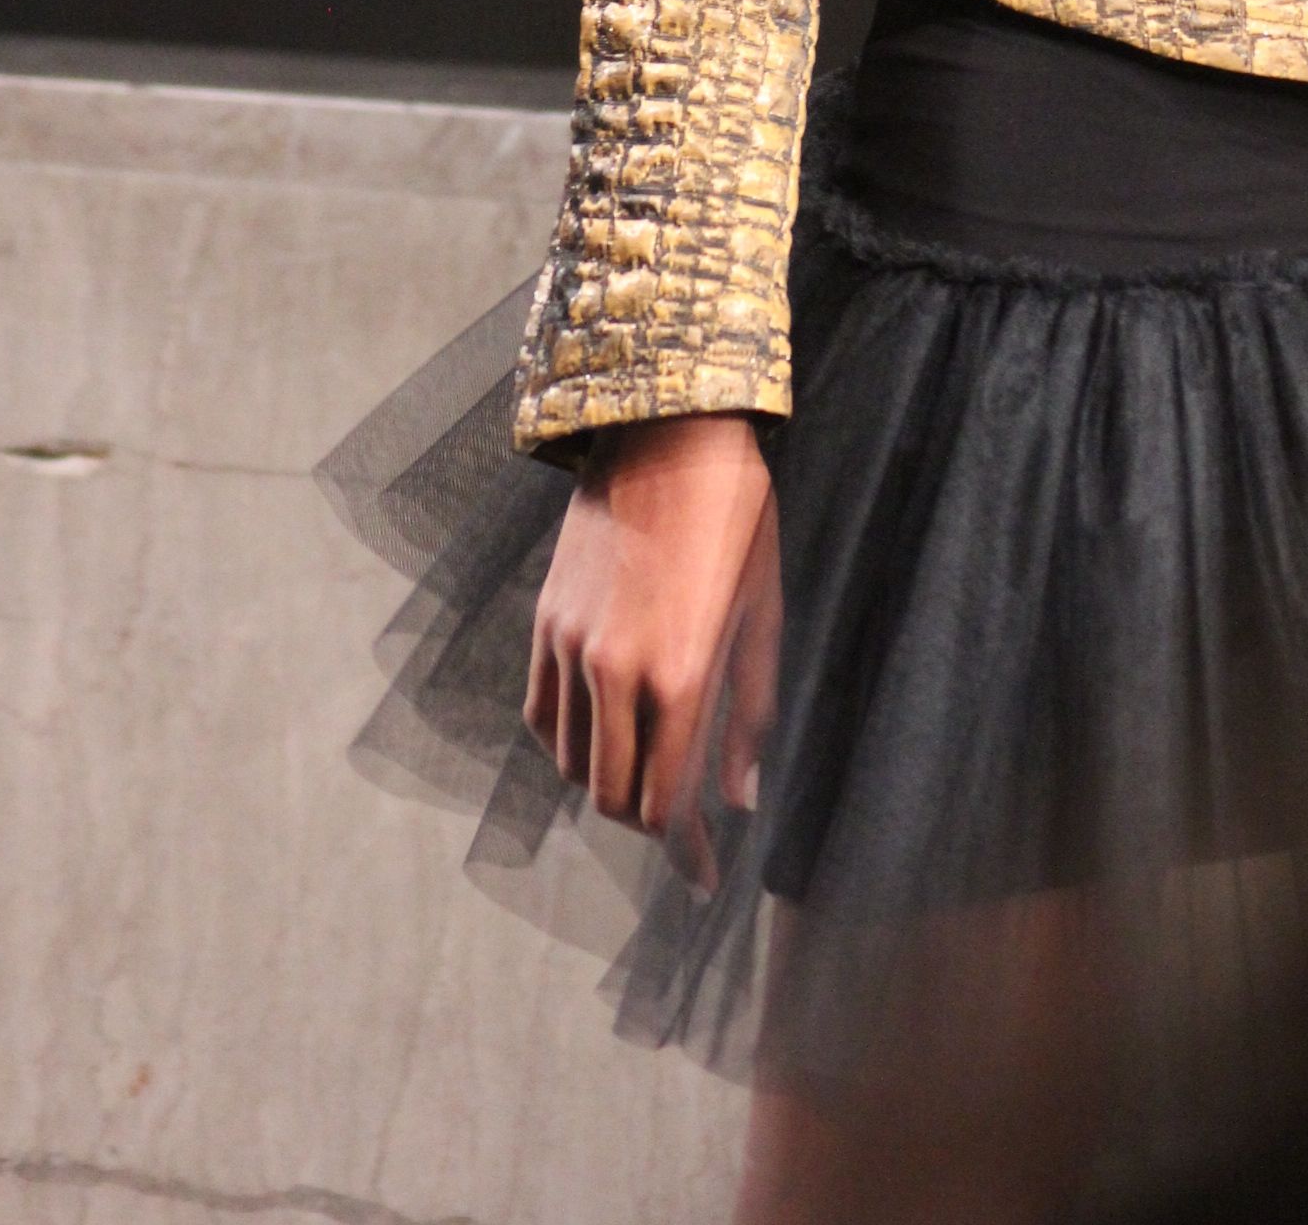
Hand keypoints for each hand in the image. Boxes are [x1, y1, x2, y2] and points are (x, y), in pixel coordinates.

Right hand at [525, 412, 777, 888]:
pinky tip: (599, 741)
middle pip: (613, 796)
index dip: (685, 852)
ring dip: (609, 788)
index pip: (666, 803)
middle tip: (681, 830)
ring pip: (573, 763)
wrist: (667, 431)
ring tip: (646, 784)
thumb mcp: (763, 614)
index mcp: (680, 673)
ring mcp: (570, 645)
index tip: (704, 875)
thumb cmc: (736, 519)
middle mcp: (614, 670)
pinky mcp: (545, 620)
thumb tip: (741, 799)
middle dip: (649, 827)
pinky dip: (569, 746)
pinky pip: (543, 714)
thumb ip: (751, 713)